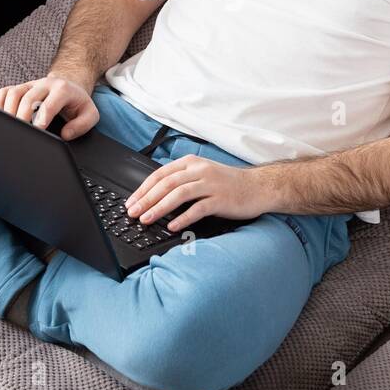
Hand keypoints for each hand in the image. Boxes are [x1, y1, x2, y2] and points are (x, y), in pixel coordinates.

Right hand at [0, 72, 98, 139]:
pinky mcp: (21, 87)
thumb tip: (65, 135)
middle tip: (21, 133)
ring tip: (10, 128)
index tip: (38, 129)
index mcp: (63, 89)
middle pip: (29, 97)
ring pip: (14, 93)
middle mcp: (45, 84)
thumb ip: (82, 125)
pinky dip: (0, 104)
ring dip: (9, 111)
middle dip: (23, 116)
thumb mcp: (90, 114)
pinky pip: (5, 92)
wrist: (71, 86)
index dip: (43, 115)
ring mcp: (31, 85)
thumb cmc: (78, 104)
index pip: (50, 102)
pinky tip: (2, 118)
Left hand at [123, 156, 271, 232]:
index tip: (131, 202)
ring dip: (160, 208)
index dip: (143, 188)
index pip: (160, 174)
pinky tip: (172, 226)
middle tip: (133, 212)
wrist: (258, 187)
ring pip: (179, 194)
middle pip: (166, 183)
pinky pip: (198, 208)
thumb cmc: (228, 184)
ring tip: (146, 220)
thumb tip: (155, 196)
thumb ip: (182, 180)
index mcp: (192, 163)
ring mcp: (211, 184)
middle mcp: (200, 170)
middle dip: (146, 199)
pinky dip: (183, 218)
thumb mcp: (203, 174)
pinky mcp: (221, 199)